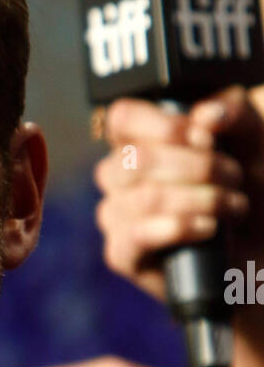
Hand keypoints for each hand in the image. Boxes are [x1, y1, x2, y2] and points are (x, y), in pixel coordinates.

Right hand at [94, 84, 263, 301]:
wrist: (258, 246)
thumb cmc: (247, 186)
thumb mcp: (251, 137)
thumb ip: (234, 111)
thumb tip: (206, 115)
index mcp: (138, 141)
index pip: (123, 119)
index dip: (163, 125)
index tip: (206, 139)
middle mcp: (118, 178)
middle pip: (135, 159)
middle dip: (197, 167)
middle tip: (235, 178)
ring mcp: (116, 216)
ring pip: (144, 198)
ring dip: (201, 199)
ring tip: (234, 206)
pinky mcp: (121, 255)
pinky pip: (137, 235)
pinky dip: (179, 228)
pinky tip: (209, 228)